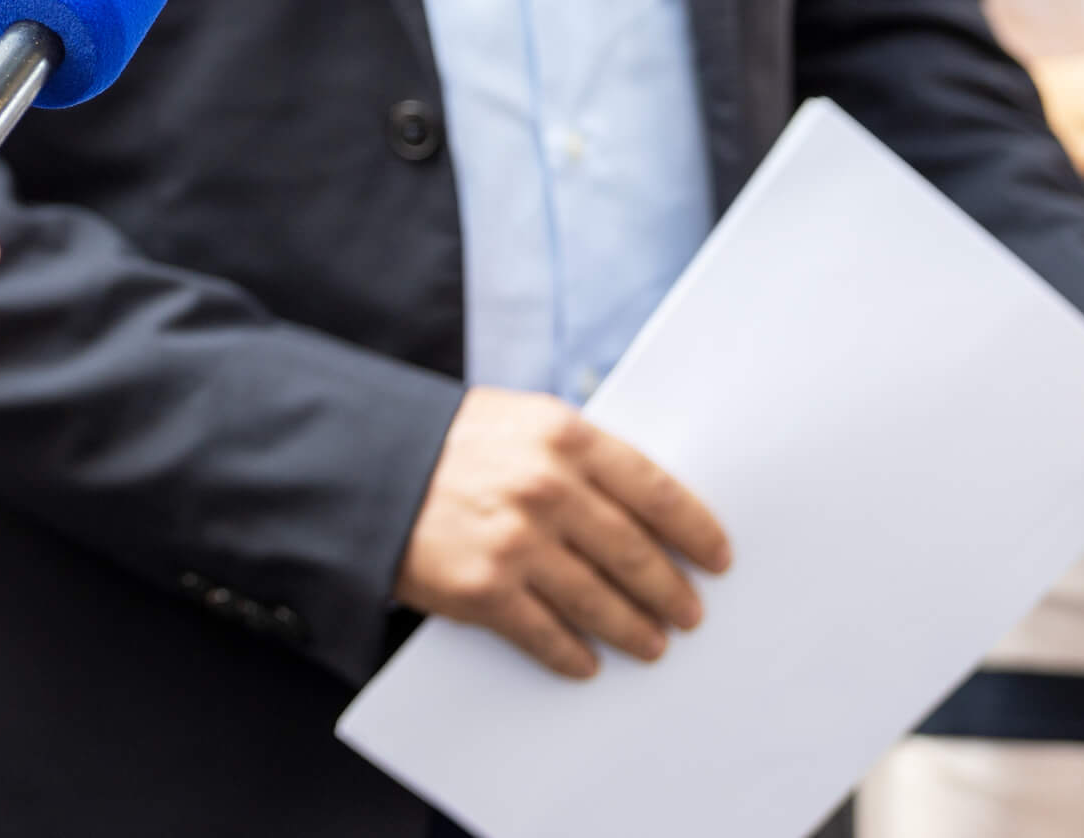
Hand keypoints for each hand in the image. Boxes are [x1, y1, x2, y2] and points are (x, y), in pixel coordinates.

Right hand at [395, 387, 730, 679]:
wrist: (365, 467)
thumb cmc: (452, 442)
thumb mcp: (522, 420)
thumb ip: (581, 455)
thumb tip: (647, 507)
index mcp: (565, 437)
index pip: (656, 490)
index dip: (696, 530)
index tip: (718, 558)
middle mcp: (547, 489)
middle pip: (634, 553)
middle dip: (670, 590)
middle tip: (690, 613)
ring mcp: (516, 543)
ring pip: (598, 600)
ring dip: (633, 628)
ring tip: (652, 644)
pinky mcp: (483, 590)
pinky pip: (544, 634)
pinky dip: (572, 654)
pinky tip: (587, 662)